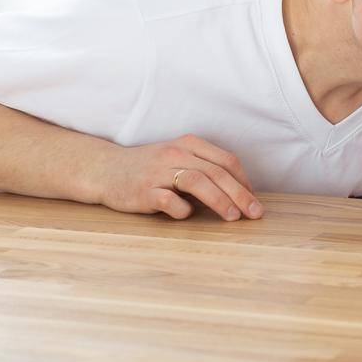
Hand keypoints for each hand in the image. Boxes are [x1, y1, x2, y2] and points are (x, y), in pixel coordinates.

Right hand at [96, 135, 262, 220]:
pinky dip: (182, 209)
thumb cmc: (151, 168)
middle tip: (255, 213)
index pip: (226, 160)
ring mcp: (158, 172)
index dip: (244, 181)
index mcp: (189, 144)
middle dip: (240, 194)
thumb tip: (240, 193)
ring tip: (233, 217)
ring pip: (197, 182)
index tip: (254, 200)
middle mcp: (176, 154)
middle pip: (217, 172)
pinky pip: (169, 200)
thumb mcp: (179, 159)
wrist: (106, 170)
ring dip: (219, 200)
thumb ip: (205, 169)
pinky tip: (187, 215)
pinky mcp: (143, 190)